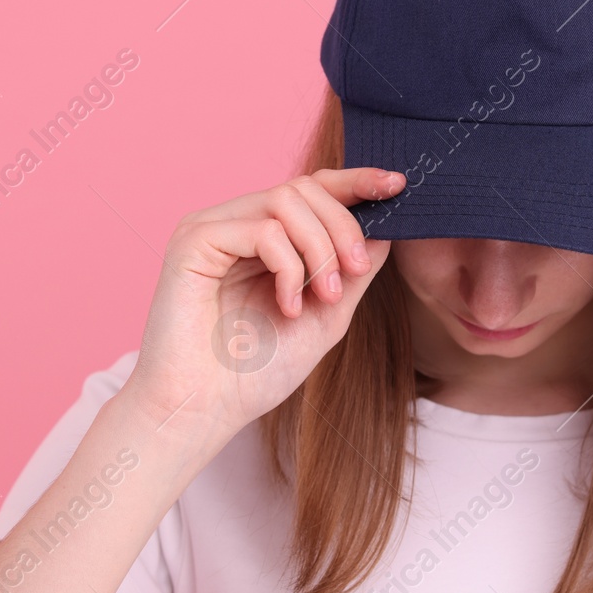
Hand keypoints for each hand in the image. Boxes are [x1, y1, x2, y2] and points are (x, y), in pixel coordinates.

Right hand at [123, 167, 405, 437]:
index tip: (398, 185)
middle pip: (305, 187)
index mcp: (264, 237)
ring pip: (286, 199)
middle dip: (343, 228)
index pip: (313, 189)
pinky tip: (288, 306)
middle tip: (354, 273)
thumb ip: (355, 270)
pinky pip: (261, 229)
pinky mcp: (194, 241)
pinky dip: (288, 266)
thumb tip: (387, 225)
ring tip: (324, 297)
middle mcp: (236, 223)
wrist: (205, 410)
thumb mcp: (327, 315)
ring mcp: (213, 228)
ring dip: (320, 249)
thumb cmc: (257, 371)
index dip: (357, 182)